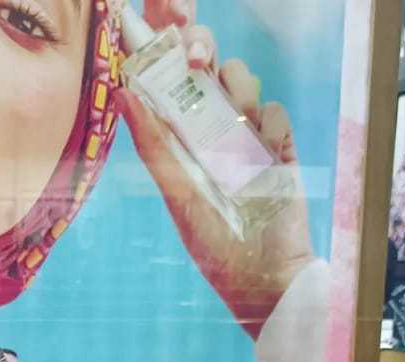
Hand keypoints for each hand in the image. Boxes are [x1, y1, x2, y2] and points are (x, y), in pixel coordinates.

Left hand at [121, 1, 313, 336]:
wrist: (267, 282)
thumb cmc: (216, 249)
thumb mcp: (178, 197)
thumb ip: (154, 146)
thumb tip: (123, 94)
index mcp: (181, 143)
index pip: (171, 85)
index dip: (166, 55)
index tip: (160, 35)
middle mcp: (212, 135)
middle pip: (208, 68)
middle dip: (203, 52)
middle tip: (198, 63)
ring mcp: (248, 139)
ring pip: (242, 81)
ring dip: (238, 86)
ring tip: (236, 119)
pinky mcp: (281, 150)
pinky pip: (276, 112)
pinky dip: (270, 123)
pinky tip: (266, 152)